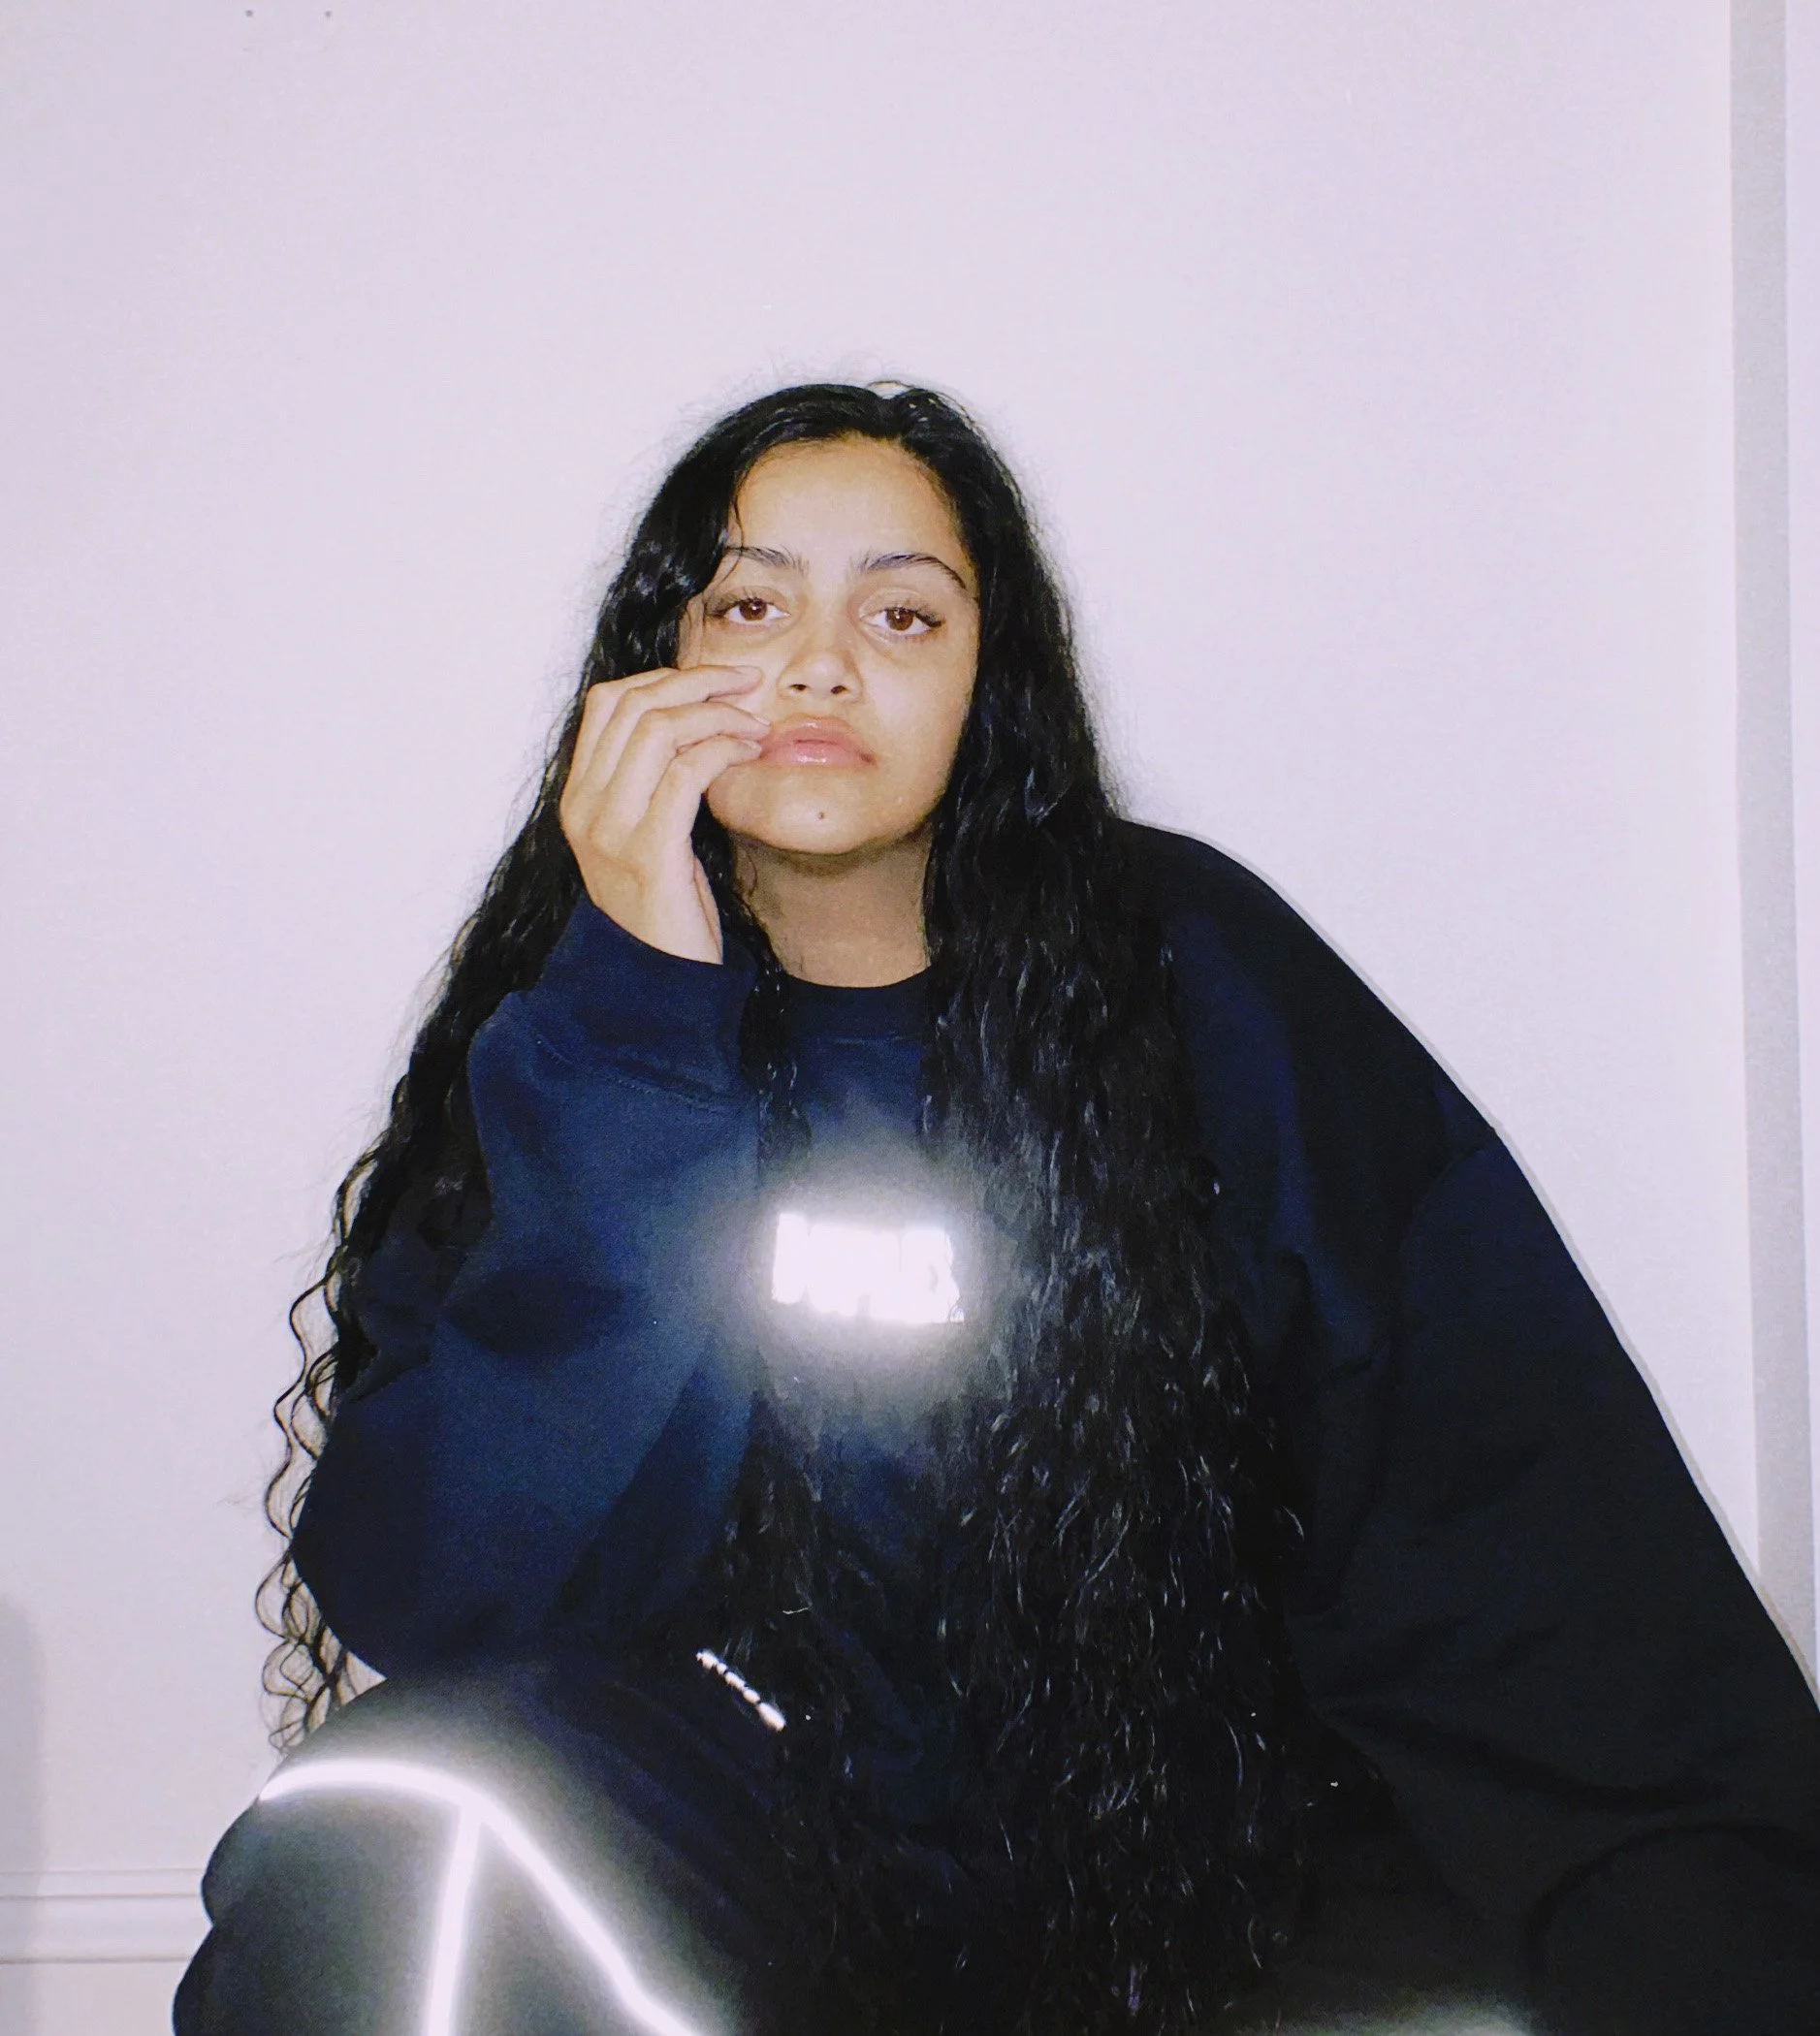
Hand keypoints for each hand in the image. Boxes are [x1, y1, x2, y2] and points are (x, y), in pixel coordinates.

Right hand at [558, 665, 767, 962]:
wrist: (657, 984)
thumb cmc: (667, 909)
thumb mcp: (649, 835)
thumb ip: (655, 783)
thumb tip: (699, 722)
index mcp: (580, 797)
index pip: (607, 703)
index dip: (665, 678)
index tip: (716, 680)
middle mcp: (585, 809)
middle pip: (634, 705)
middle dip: (699, 682)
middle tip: (748, 684)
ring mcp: (612, 832)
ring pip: (660, 731)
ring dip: (719, 714)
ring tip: (756, 725)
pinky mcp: (650, 856)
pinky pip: (688, 775)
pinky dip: (724, 750)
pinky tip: (749, 754)